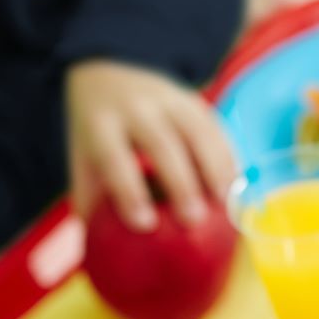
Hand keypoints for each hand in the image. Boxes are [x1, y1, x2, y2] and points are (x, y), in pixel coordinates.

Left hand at [65, 59, 238, 229]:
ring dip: (217, 170)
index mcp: (101, 122)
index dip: (130, 191)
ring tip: (227, 204)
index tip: (144, 224)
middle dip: (181, 183)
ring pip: (199, 133)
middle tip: (194, 220)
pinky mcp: (196, 101)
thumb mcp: (81, 155)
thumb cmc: (98, 128)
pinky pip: (218, 129)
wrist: (109, 69)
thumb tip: (96, 249)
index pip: (115, 158)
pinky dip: (230, 158)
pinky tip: (237, 184)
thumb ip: (90, 196)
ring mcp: (171, 100)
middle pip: (163, 145)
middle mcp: (137, 107)